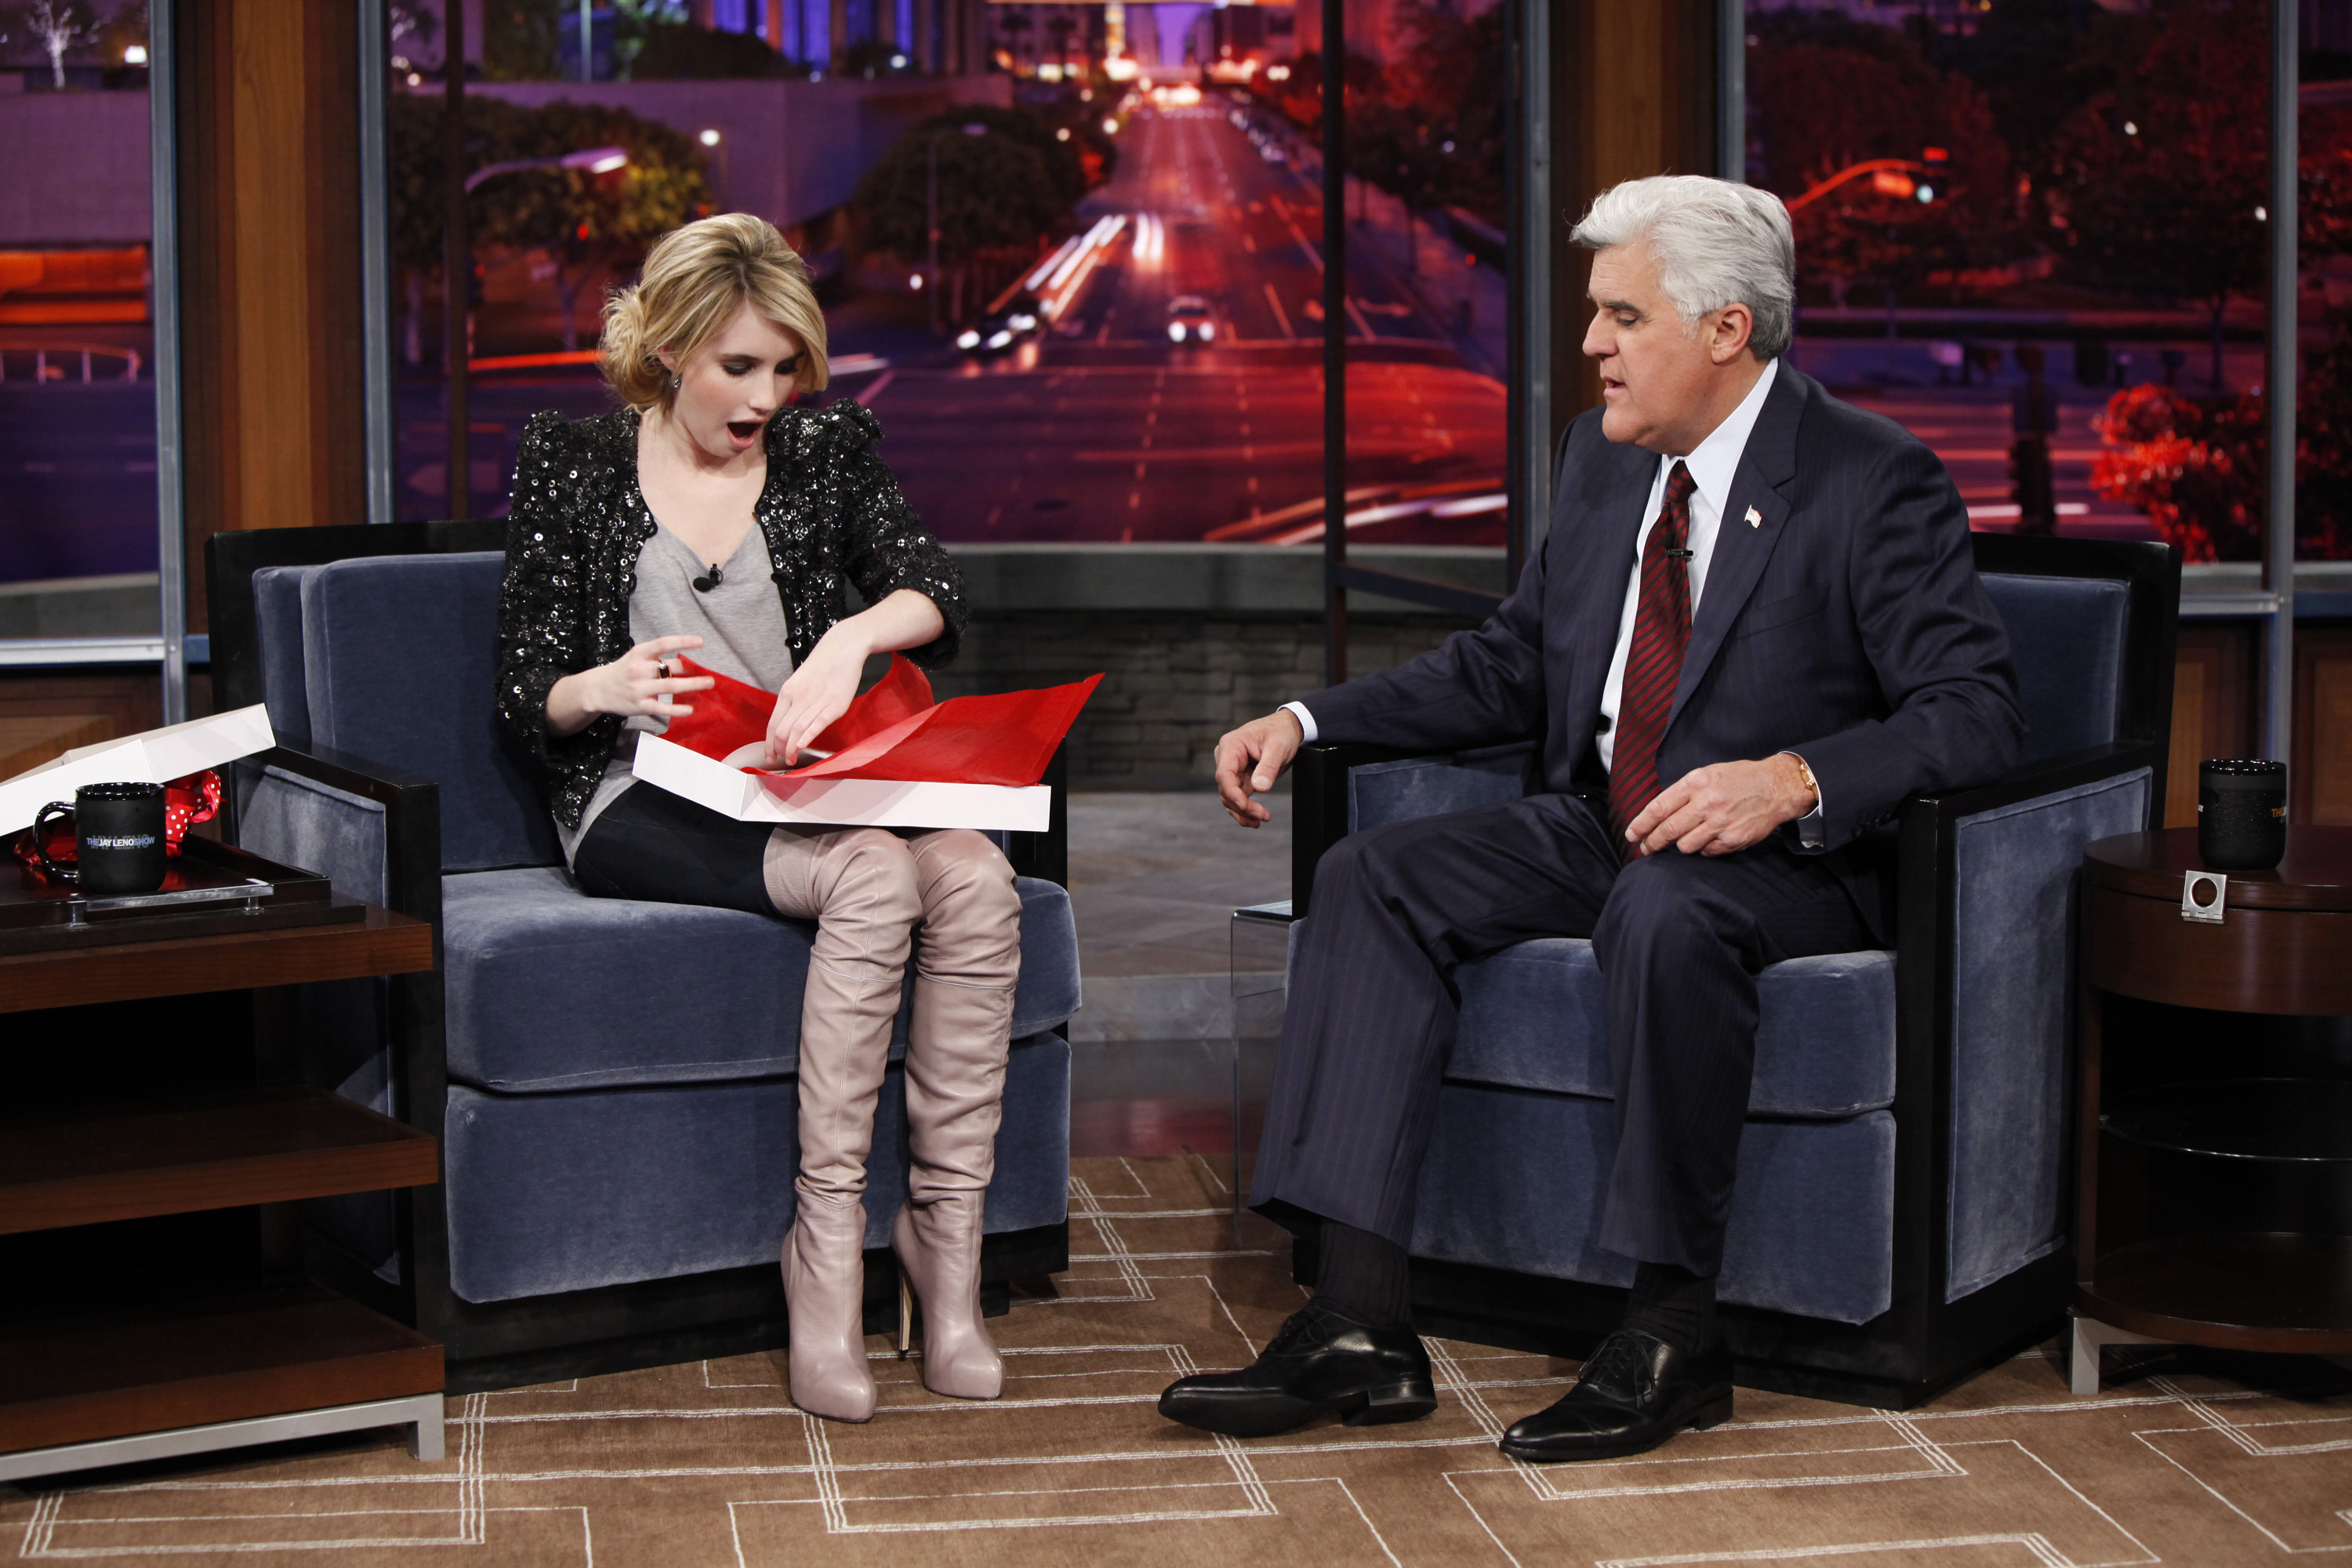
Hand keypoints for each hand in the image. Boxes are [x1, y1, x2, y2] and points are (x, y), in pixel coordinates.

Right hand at [546, 635, 711, 736]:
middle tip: (709, 672)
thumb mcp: (636, 658)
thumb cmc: (623, 671)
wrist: (597, 690)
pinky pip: (662, 708)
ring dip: (692, 685)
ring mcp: (639, 688)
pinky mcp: (640, 705)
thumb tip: (687, 661)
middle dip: (691, 669)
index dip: (683, 641)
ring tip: (708, 683)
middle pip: (670, 667)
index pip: (663, 644)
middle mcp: (639, 670)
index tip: (701, 642)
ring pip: (670, 686)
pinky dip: (677, 709)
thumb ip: (657, 658)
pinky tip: (690, 709)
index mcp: (639, 653)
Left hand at [765, 627, 867, 766]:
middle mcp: (798, 698)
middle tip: (782, 761)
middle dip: (778, 750)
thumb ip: (793, 702)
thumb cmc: (822, 666)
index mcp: (787, 693)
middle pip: (781, 730)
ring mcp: (816, 701)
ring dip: (791, 749)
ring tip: (792, 759)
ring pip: (796, 730)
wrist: (842, 648)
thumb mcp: (799, 682)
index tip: (770, 756)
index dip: (769, 744)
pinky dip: (807, 737)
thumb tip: (787, 723)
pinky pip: (816, 723)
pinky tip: (801, 746)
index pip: (772, 724)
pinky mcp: (834, 705)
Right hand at [1214, 710, 1303, 827]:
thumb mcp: (1278, 746)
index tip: (1245, 806)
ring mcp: (1232, 769)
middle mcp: (1227, 758)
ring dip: (1243, 811)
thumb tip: (1259, 788)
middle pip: (1226, 789)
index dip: (1232, 793)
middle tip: (1263, 815)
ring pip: (1230, 797)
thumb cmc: (1280, 732)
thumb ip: (1268, 767)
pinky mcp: (1240, 778)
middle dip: (1242, 806)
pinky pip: (1238, 798)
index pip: (1224, 774)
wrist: (1286, 728)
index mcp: (1231, 746)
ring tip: (1262, 818)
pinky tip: (1255, 819)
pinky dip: (1245, 810)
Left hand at [1626, 755, 1815, 857]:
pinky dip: (1703, 849)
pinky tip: (1708, 840)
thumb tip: (1658, 813)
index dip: (1641, 824)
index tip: (1632, 834)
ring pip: (1685, 846)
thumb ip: (1684, 791)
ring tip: (1682, 841)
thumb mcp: (1708, 774)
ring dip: (1679, 846)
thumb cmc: (1739, 779)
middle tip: (1646, 848)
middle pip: (1668, 830)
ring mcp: (1720, 823)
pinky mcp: (1732, 839)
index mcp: (1696, 783)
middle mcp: (1706, 803)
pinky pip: (1707, 852)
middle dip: (1652, 842)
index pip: (1659, 808)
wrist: (1777, 787)